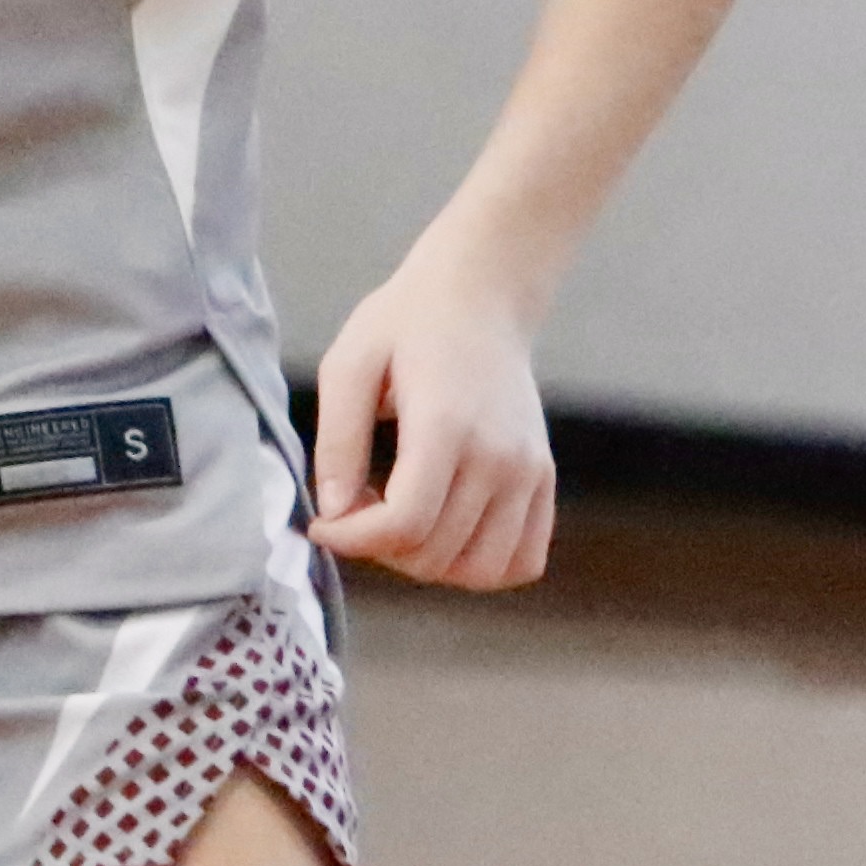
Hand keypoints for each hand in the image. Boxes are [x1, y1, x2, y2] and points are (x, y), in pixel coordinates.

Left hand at [307, 250, 557, 590]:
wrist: (481, 295)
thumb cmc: (407, 324)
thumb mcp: (350, 363)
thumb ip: (337, 440)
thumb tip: (332, 510)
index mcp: (446, 424)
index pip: (404, 523)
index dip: (352, 540)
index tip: (323, 523)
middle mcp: (498, 455)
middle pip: (435, 553)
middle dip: (379, 548)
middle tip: (353, 508)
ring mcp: (528, 471)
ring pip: (479, 570)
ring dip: (427, 563)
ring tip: (396, 518)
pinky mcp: (543, 477)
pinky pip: (522, 560)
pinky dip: (479, 565)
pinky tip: (442, 530)